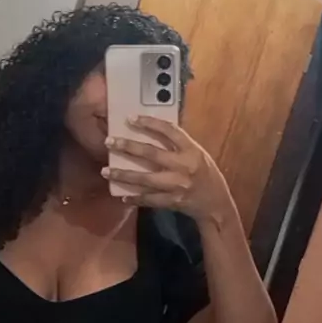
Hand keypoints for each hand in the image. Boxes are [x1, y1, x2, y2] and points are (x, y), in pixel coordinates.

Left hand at [102, 116, 232, 223]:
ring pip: (145, 179)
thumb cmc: (207, 175)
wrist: (216, 204)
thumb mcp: (198, 155)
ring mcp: (177, 185)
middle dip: (128, 147)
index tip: (131, 118)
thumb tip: (153, 132)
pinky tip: (122, 196)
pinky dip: (135, 198)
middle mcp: (184, 166)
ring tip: (105, 171)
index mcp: (191, 151)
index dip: (149, 123)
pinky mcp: (172, 201)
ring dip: (123, 175)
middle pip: (151, 154)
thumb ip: (179, 146)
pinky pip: (149, 199)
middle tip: (109, 142)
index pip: (169, 131)